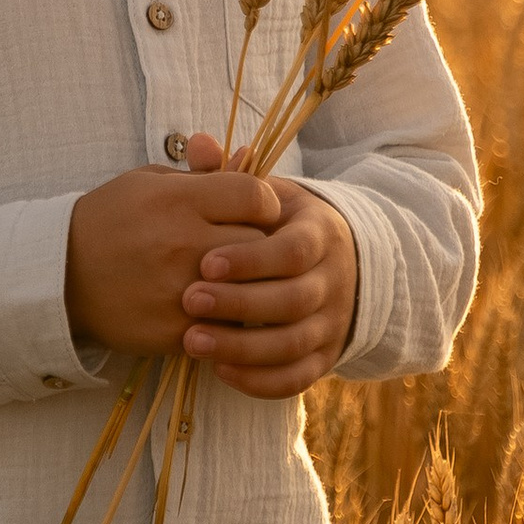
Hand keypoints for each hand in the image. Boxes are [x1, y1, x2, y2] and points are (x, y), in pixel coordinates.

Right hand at [63, 150, 281, 358]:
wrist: (59, 276)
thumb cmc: (110, 220)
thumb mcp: (149, 182)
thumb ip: (204, 174)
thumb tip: (252, 155)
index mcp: (177, 200)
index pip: (256, 197)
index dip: (263, 203)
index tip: (253, 211)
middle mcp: (181, 244)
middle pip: (259, 244)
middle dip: (258, 245)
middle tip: (244, 248)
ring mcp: (179, 291)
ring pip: (250, 290)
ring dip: (246, 286)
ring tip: (232, 280)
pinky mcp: (174, 331)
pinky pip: (226, 327)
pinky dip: (225, 319)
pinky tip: (210, 308)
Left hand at [174, 132, 358, 398]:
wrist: (330, 263)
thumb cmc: (280, 225)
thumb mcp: (267, 197)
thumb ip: (232, 177)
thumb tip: (199, 144)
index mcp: (320, 234)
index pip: (293, 250)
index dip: (252, 259)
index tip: (205, 262)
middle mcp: (334, 280)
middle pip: (292, 300)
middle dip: (239, 303)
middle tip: (188, 300)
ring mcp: (332, 322)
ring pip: (293, 343)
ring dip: (243, 347)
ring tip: (191, 341)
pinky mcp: (324, 358)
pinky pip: (297, 378)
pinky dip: (260, 380)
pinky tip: (220, 371)